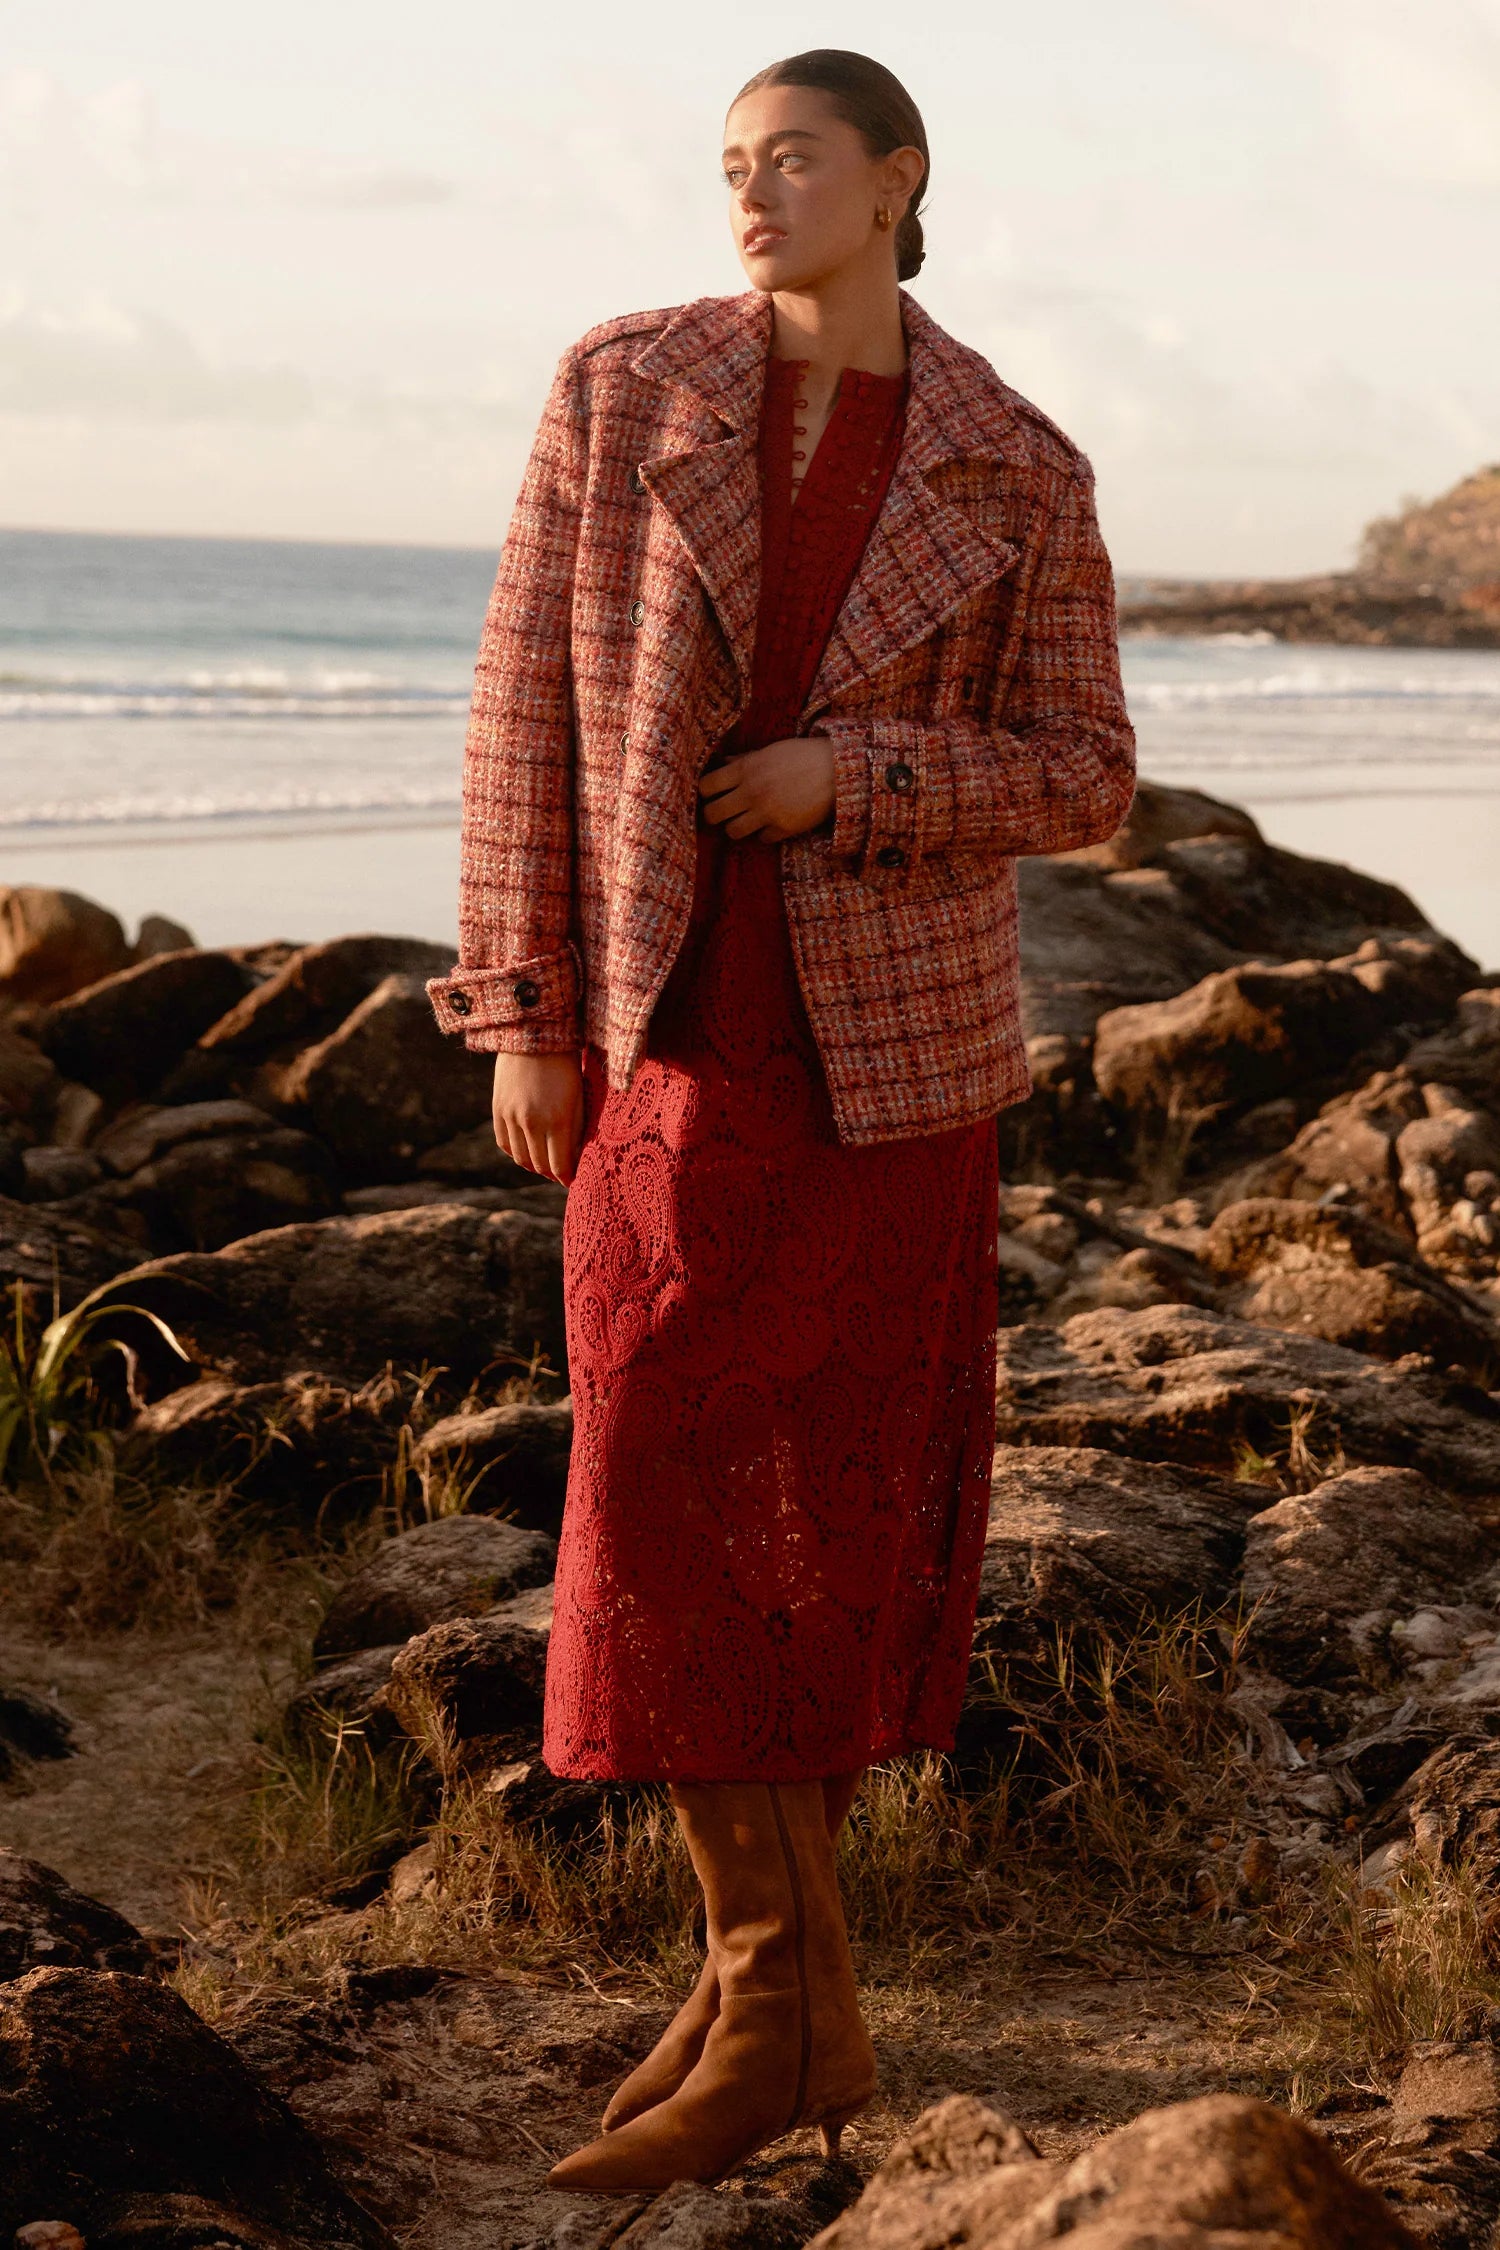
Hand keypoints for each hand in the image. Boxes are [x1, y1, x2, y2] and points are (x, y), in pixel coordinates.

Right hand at [492, 1051, 583, 1185]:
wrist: (533, 1034)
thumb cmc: (566, 1064)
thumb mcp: (579, 1097)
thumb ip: (576, 1129)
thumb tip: (576, 1157)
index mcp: (557, 1120)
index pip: (560, 1166)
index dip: (567, 1178)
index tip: (573, 1181)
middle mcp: (531, 1122)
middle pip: (540, 1165)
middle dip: (552, 1174)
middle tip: (560, 1175)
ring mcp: (511, 1116)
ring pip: (521, 1157)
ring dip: (533, 1166)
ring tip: (544, 1166)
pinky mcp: (498, 1108)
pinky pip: (504, 1143)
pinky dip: (515, 1152)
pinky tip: (526, 1152)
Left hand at [698, 735, 834, 841]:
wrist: (838, 770)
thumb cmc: (803, 756)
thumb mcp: (770, 751)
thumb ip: (744, 760)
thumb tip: (722, 762)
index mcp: (745, 770)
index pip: (706, 787)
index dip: (706, 792)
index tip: (712, 794)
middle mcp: (751, 792)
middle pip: (713, 814)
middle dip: (715, 814)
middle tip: (723, 812)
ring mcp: (767, 813)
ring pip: (732, 832)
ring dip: (737, 826)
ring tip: (747, 819)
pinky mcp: (783, 829)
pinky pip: (762, 839)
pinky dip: (765, 833)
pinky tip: (773, 822)